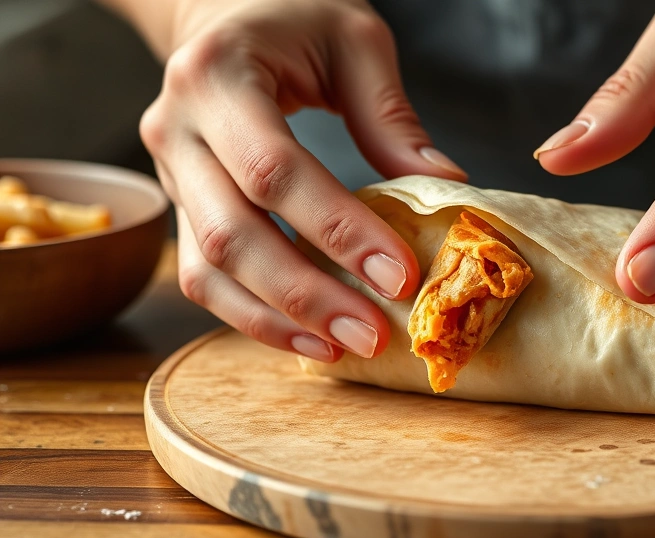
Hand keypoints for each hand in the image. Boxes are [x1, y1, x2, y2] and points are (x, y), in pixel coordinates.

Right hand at [138, 0, 466, 360]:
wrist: (220, 14)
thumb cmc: (292, 18)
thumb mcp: (353, 39)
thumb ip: (391, 115)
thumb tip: (447, 187)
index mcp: (218, 77)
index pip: (275, 170)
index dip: (337, 231)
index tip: (398, 275)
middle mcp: (177, 128)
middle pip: (232, 232)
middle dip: (306, 293)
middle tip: (373, 334)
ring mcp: (170, 173)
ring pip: (208, 268)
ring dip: (276, 319)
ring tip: (342, 349)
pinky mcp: (180, 205)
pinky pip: (205, 275)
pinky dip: (253, 315)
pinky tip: (307, 338)